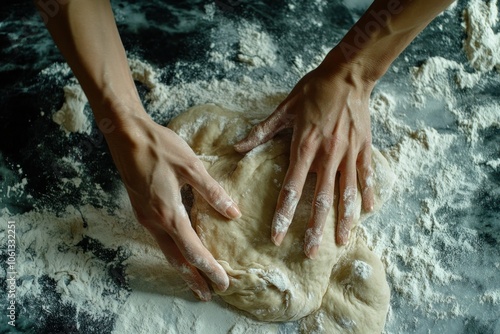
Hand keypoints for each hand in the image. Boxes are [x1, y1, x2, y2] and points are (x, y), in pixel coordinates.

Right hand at [105, 111, 240, 300]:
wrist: (126, 135)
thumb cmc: (159, 147)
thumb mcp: (191, 166)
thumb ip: (212, 192)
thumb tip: (233, 213)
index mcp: (169, 213)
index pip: (192, 250)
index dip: (209, 268)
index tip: (223, 283)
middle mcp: (154, 222)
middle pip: (176, 259)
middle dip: (193, 279)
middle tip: (208, 294)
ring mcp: (145, 217)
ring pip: (165, 251)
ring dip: (182, 268)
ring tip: (196, 280)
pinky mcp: (141, 209)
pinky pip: (159, 238)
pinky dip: (172, 251)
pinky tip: (180, 250)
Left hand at [235, 63, 374, 257]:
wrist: (347, 74)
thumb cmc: (313, 90)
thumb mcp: (284, 109)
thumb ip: (261, 131)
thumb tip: (237, 147)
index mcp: (304, 147)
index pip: (292, 188)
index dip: (283, 214)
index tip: (277, 235)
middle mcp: (327, 155)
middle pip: (320, 199)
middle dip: (314, 228)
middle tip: (309, 252)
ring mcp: (348, 153)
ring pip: (346, 193)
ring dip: (344, 219)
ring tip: (342, 242)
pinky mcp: (364, 148)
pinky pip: (366, 176)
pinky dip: (368, 193)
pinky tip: (369, 211)